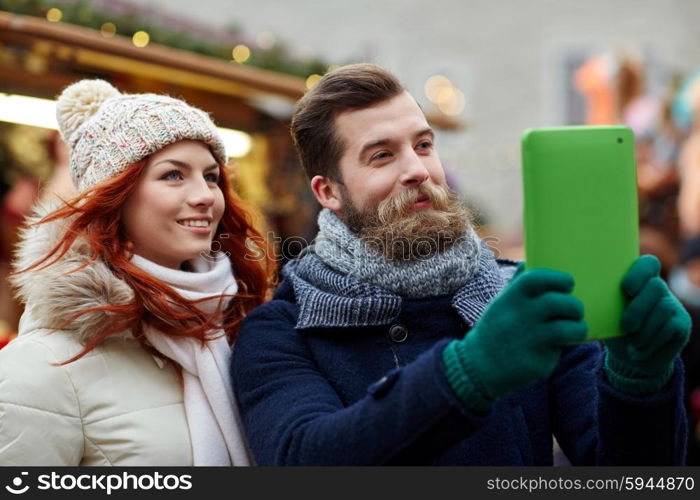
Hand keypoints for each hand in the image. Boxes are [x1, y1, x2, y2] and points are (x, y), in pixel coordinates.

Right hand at [452, 265, 587, 401]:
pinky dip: (561, 349)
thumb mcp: (500, 304)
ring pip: (571, 328)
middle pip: (561, 303)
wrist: (479, 366)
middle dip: (575, 307)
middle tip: (574, 311)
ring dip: (578, 328)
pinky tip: (551, 349)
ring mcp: (529, 340)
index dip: (560, 279)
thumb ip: (516, 285)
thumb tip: (530, 263)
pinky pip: (561, 351)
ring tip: (573, 330)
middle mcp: (520, 317)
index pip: (540, 278)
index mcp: (511, 298)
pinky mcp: (537, 362)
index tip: (567, 285)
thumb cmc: (495, 330)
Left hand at [605, 255, 690, 393]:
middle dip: (638, 308)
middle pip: (655, 286)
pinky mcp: (681, 324)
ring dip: (643, 331)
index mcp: (638, 281)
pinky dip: (649, 343)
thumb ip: (605, 300)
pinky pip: (668, 328)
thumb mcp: (606, 313)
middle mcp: (658, 289)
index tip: (627, 288)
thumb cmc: (614, 330)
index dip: (639, 273)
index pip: (647, 264)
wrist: (629, 359)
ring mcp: (672, 305)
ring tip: (631, 343)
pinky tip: (638, 351)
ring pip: (662, 309)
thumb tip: (589, 293)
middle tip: (626, 326)